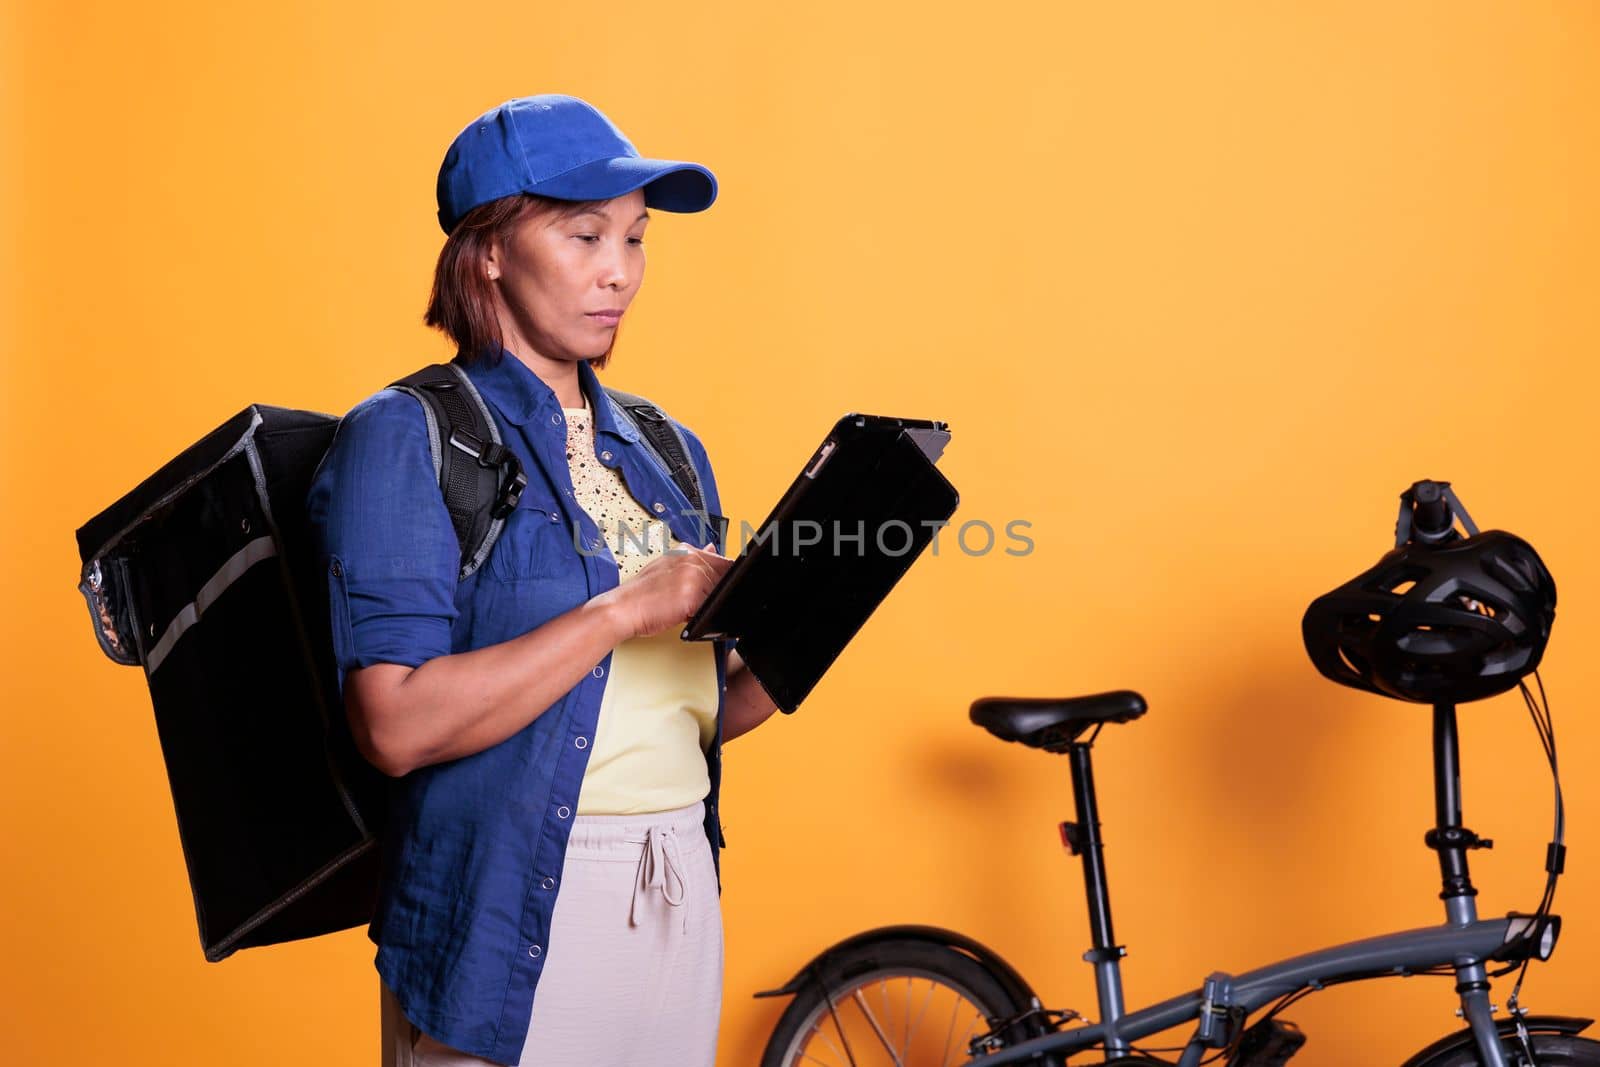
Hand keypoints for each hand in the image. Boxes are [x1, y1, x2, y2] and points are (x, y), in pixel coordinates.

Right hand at [598, 542, 732, 639]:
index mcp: (686, 551)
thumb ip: (693, 558)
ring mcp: (693, 577)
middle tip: (691, 600)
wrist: (623, 608)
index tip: (714, 587)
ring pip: (718, 594)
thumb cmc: (641, 593)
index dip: (722, 578)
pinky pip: (710, 608)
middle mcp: (691, 560)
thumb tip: (712, 547)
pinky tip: (684, 613)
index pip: (722, 561)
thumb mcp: (667, 567)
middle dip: (715, 592)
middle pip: (724, 578)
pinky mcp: (693, 596)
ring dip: (707, 604)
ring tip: (684, 605)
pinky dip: (701, 614)